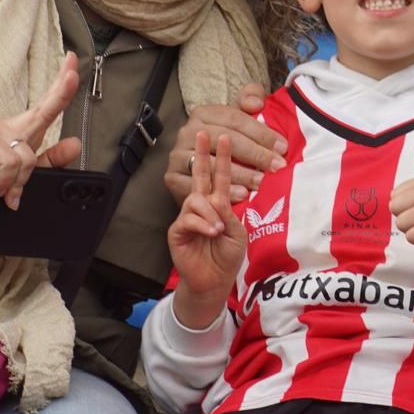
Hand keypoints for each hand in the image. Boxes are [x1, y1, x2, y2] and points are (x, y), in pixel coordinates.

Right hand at [0, 52, 82, 210]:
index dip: (62, 86)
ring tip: (8, 190)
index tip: (72, 63)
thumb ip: (53, 159)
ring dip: (21, 180)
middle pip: (43, 109)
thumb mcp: (28, 171)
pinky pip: (10, 163)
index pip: (48, 105)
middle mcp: (12, 128)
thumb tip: (76, 144)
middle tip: (72, 74)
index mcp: (26, 132)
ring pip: (27, 156)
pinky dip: (8, 180)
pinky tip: (0, 188)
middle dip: (60, 93)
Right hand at [165, 82, 285, 205]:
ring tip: (261, 182)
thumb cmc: (228, 145)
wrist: (201, 176)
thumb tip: (256, 103)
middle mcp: (188, 131)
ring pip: (212, 163)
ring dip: (240, 174)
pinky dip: (221, 191)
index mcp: (204, 113)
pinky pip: (199, 185)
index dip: (261, 133)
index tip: (282, 147)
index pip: (235, 120)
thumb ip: (250, 99)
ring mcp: (177, 155)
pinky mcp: (172, 178)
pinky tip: (241, 195)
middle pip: (224, 140)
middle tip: (276, 166)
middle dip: (255, 154)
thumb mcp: (239, 117)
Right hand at [169, 132, 246, 328]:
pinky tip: (211, 232)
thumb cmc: (227, 256)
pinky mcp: (177, 230)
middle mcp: (201, 205)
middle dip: (202, 153)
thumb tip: (217, 198)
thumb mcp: (236, 231)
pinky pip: (188, 218)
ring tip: (219, 228)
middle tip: (203, 132)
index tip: (224, 135)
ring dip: (210, 212)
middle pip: (200, 174)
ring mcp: (188, 216)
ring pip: (196, 199)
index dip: (223, 157)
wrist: (214, 281)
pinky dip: (202, 224)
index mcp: (218, 203)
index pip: (220, 175)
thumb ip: (228, 212)